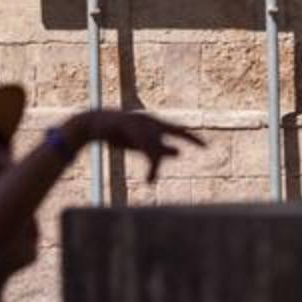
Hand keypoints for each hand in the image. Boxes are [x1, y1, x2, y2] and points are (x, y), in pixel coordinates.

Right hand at [62, 110, 204, 180]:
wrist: (95, 125)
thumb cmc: (121, 134)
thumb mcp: (142, 145)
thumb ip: (160, 148)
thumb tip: (179, 152)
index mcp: (155, 124)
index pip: (178, 131)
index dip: (192, 138)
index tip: (206, 146)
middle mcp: (150, 122)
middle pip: (174, 130)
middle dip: (188, 137)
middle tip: (204, 146)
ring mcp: (140, 123)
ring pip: (155, 145)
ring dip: (155, 164)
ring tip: (150, 179)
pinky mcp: (129, 128)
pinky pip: (143, 148)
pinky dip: (148, 165)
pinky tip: (149, 179)